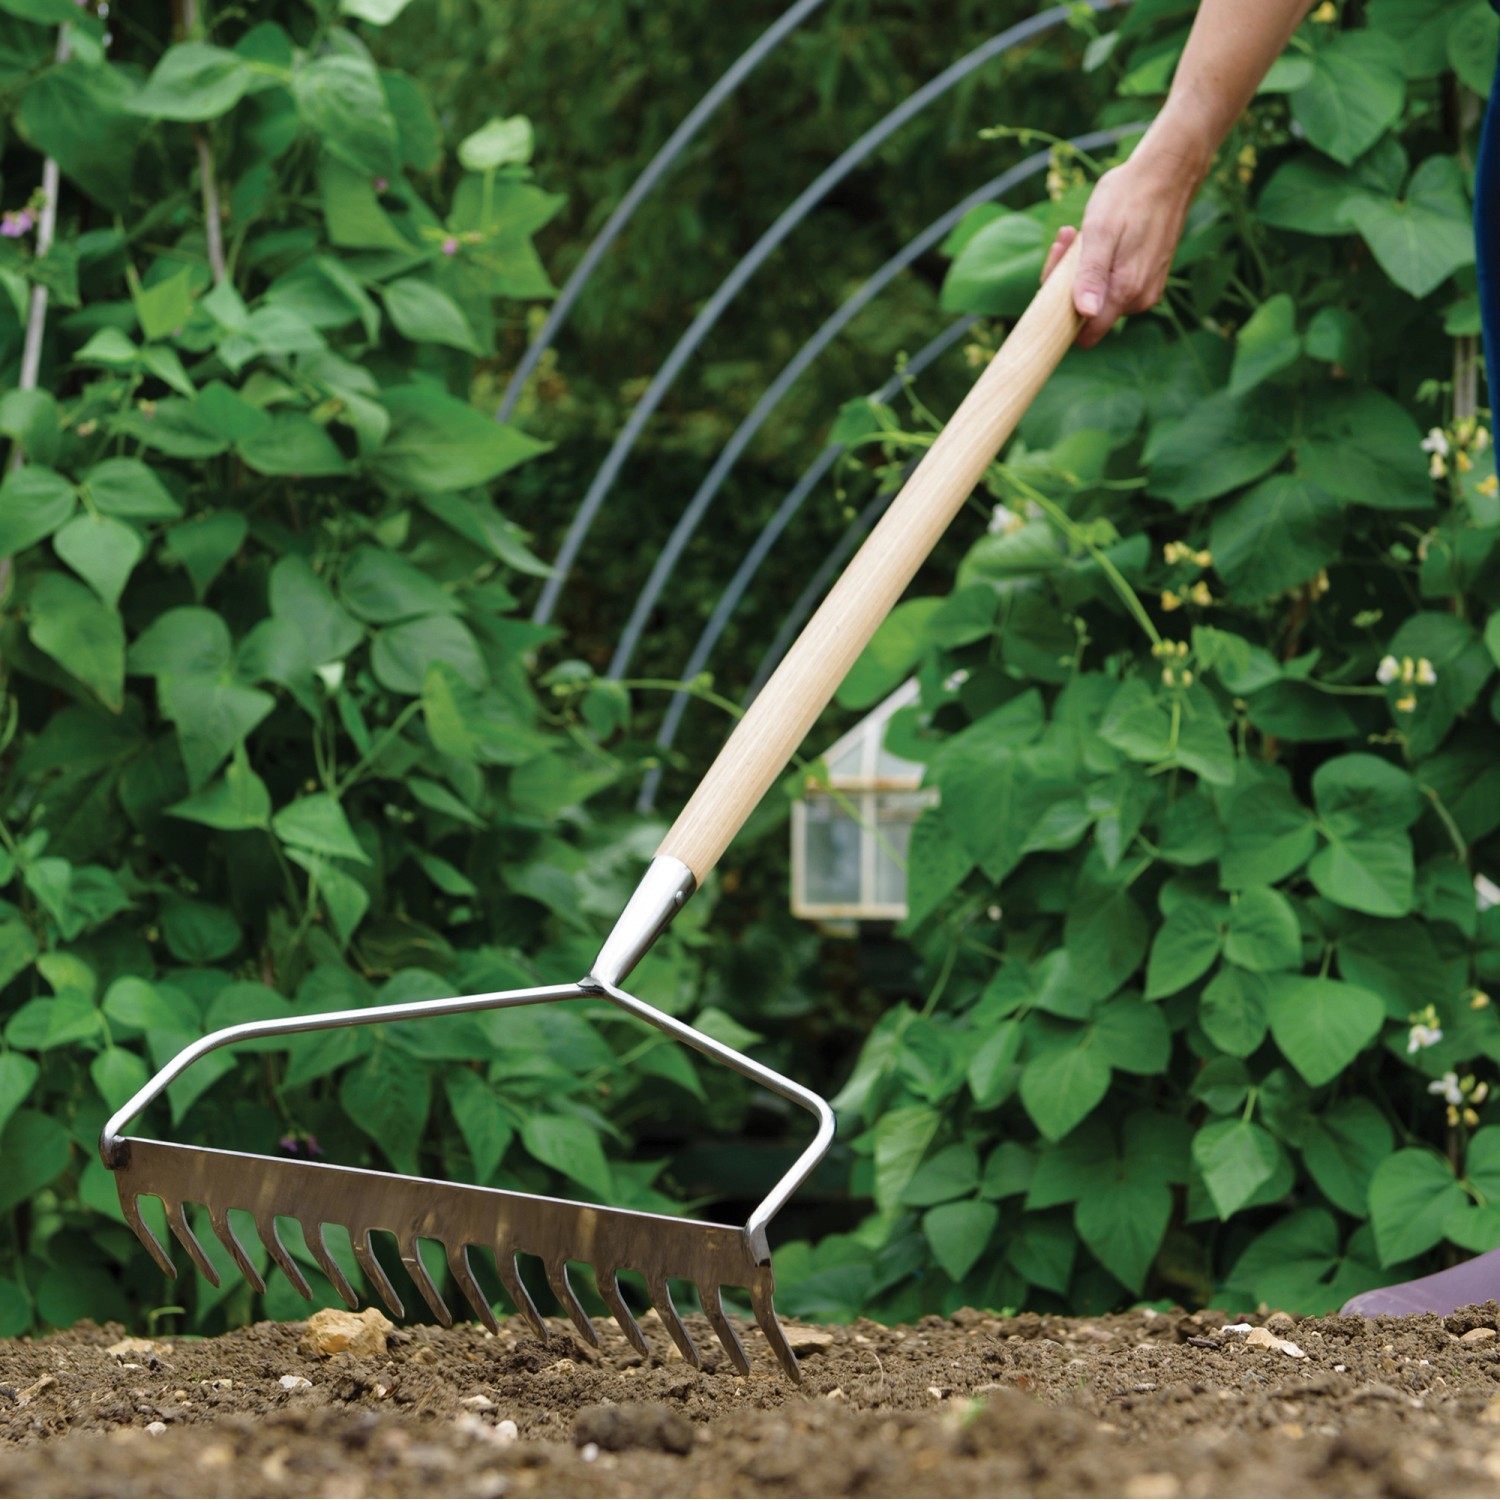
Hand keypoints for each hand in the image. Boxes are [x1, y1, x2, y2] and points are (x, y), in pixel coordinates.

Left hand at [1041, 149, 1200, 348]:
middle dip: (1068, 284)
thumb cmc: (1129, 196)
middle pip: (1089, 315)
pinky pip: (1114, 284)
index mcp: (1125, 292)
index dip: (1062, 317)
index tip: (1056, 277)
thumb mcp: (1100, 232)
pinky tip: (1097, 238)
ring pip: (1099, 297)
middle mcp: (1139, 300)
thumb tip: (1086, 313)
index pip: (1085, 335)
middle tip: (1066, 240)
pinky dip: (1100, 266)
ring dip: (1082, 271)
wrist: (1168, 172)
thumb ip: (1092, 275)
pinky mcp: (1149, 279)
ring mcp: (1146, 291)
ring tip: (1080, 233)